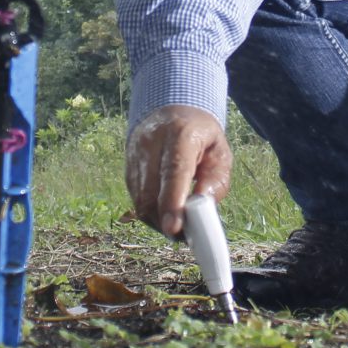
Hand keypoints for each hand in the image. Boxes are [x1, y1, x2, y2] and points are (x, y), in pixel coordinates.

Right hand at [125, 105, 232, 237]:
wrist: (170, 110)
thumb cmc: (200, 135)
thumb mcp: (220, 151)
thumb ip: (216, 180)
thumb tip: (202, 207)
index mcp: (180, 135)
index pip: (173, 172)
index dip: (172, 202)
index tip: (174, 229)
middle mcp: (151, 143)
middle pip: (151, 191)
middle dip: (165, 220)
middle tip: (184, 236)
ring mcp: (135, 154)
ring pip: (140, 199)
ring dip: (157, 220)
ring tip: (177, 225)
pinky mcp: (128, 167)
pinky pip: (136, 198)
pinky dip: (150, 213)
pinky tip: (165, 214)